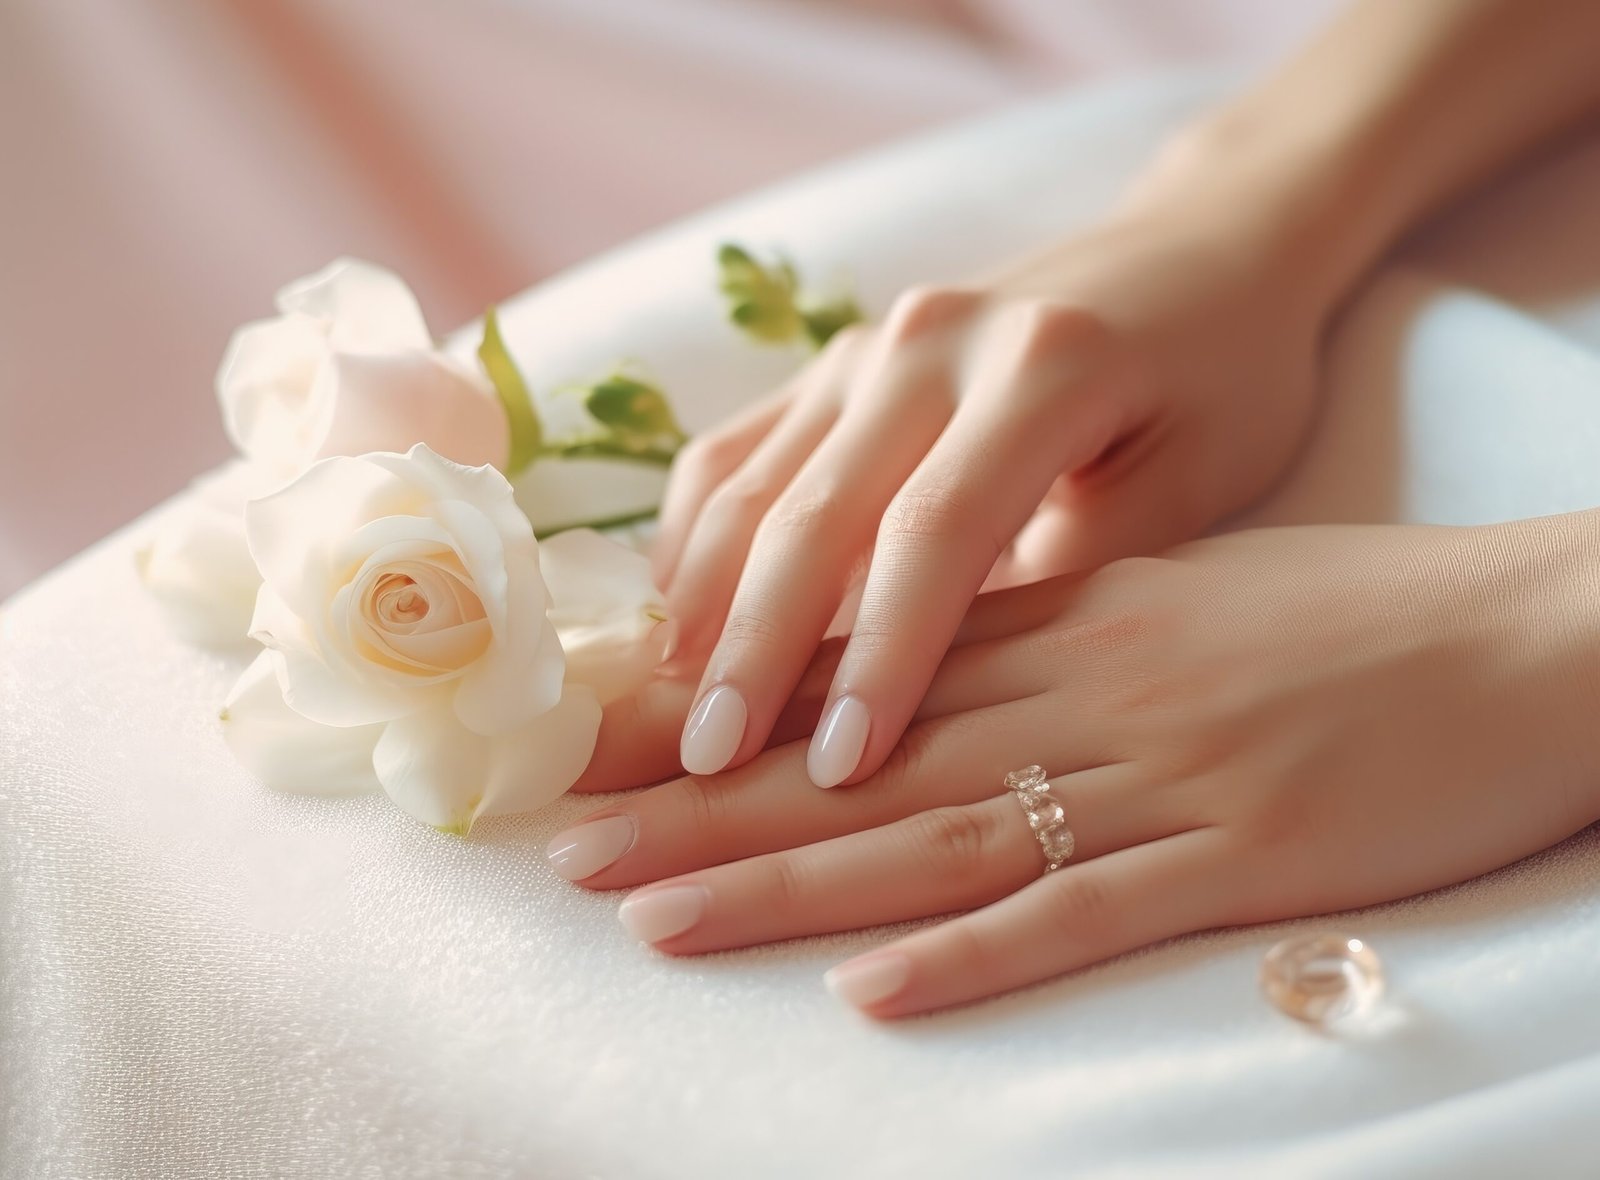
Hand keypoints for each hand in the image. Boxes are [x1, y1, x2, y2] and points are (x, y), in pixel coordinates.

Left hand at [549, 518, 1599, 1017]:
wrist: (1526, 633)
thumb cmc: (1354, 615)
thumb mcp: (1181, 591)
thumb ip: (1055, 626)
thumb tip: (936, 661)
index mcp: (1071, 622)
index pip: (863, 668)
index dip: (733, 713)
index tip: (614, 751)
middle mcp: (1088, 689)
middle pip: (863, 754)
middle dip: (708, 804)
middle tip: (572, 848)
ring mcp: (1161, 773)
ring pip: (940, 829)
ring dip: (789, 882)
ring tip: (655, 919)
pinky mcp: (1244, 854)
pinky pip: (1091, 908)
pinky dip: (978, 952)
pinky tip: (874, 992)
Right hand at [656, 195, 1335, 789]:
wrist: (1201, 251)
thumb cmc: (1224, 381)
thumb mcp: (1197, 484)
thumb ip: (1079, 578)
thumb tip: (958, 691)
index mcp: (1043, 366)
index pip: (934, 531)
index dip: (880, 655)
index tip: (840, 768)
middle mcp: (934, 340)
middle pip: (813, 509)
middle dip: (753, 647)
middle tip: (709, 764)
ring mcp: (871, 343)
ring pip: (750, 478)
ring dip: (701, 600)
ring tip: (672, 710)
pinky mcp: (836, 361)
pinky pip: (737, 448)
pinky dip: (695, 534)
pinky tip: (676, 618)